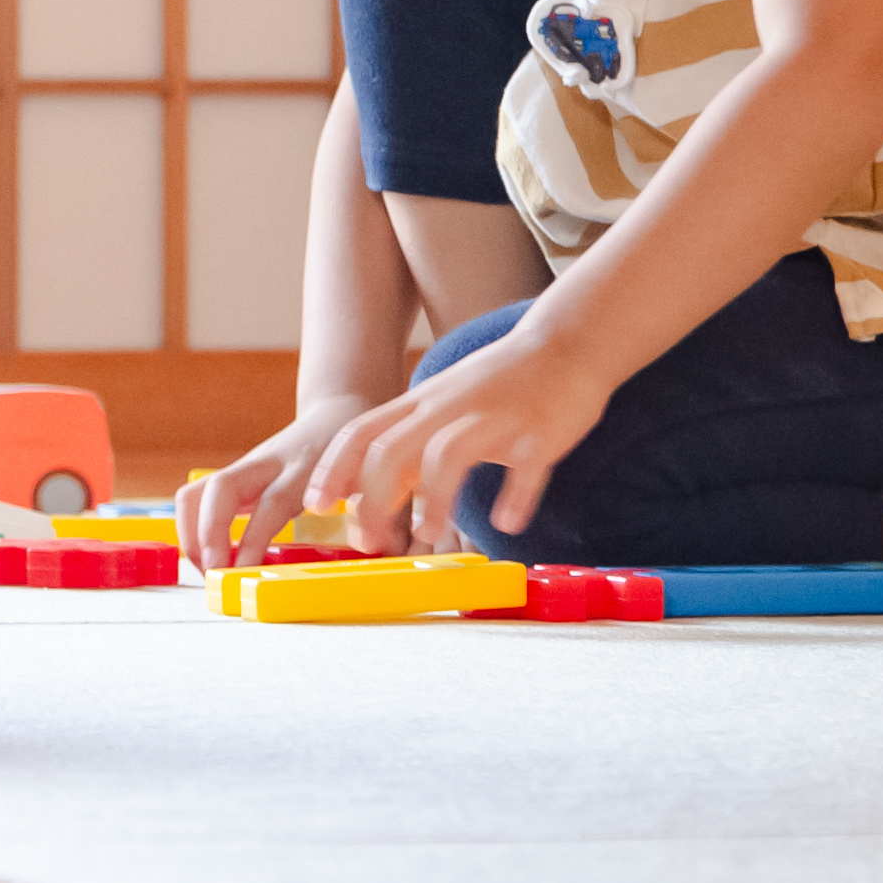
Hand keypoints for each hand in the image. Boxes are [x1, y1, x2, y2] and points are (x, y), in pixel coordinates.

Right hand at [185, 395, 384, 568]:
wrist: (341, 410)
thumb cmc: (363, 453)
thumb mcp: (384, 480)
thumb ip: (388, 517)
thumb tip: (395, 557)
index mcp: (308, 467)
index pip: (273, 503)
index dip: (254, 539)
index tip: (243, 571)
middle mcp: (269, 465)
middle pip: (221, 489)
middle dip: (207, 534)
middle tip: (213, 574)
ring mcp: (246, 469)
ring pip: (198, 491)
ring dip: (191, 533)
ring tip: (204, 571)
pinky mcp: (234, 477)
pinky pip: (197, 497)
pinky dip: (191, 528)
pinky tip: (205, 556)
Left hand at [325, 326, 620, 548]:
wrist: (566, 342)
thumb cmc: (498, 384)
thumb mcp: (440, 403)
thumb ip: (404, 443)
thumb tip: (363, 496)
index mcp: (421, 403)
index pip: (361, 433)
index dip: (334, 469)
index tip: (316, 506)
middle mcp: (450, 409)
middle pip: (393, 450)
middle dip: (373, 498)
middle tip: (372, 540)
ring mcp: (495, 418)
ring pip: (448, 456)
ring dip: (433, 500)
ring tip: (430, 535)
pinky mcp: (539, 433)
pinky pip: (524, 468)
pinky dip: (514, 497)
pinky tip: (507, 521)